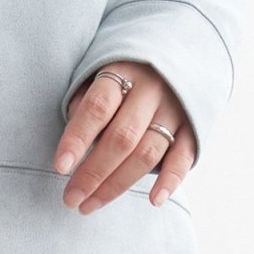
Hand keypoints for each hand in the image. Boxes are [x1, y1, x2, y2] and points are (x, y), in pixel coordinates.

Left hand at [53, 62, 196, 211]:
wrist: (181, 48)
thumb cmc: (125, 71)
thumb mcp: (99, 71)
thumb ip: (85, 104)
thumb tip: (73, 145)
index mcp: (124, 70)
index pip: (98, 107)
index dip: (78, 138)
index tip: (60, 167)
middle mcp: (152, 89)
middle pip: (122, 138)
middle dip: (93, 173)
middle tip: (71, 198)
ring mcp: (175, 108)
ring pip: (146, 154)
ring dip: (117, 185)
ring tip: (89, 205)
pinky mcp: (193, 125)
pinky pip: (183, 157)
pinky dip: (171, 180)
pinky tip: (154, 200)